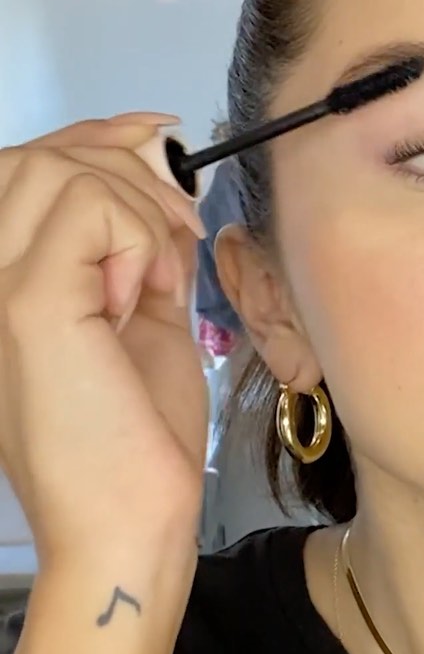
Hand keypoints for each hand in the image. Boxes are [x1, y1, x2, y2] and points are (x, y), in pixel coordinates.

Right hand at [0, 114, 209, 571]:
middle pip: (43, 155)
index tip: (160, 131)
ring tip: (160, 276)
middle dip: (130, 169)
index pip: (31, 166)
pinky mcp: (27, 303)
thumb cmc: (136, 433)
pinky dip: (139, 236)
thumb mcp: (145, 319)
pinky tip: (146, 294)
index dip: (98, 133)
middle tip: (178, 232)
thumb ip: (141, 253)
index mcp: (10, 280)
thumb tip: (163, 193)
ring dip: (137, 207)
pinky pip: (87, 208)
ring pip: (61, 169)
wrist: (129, 521)